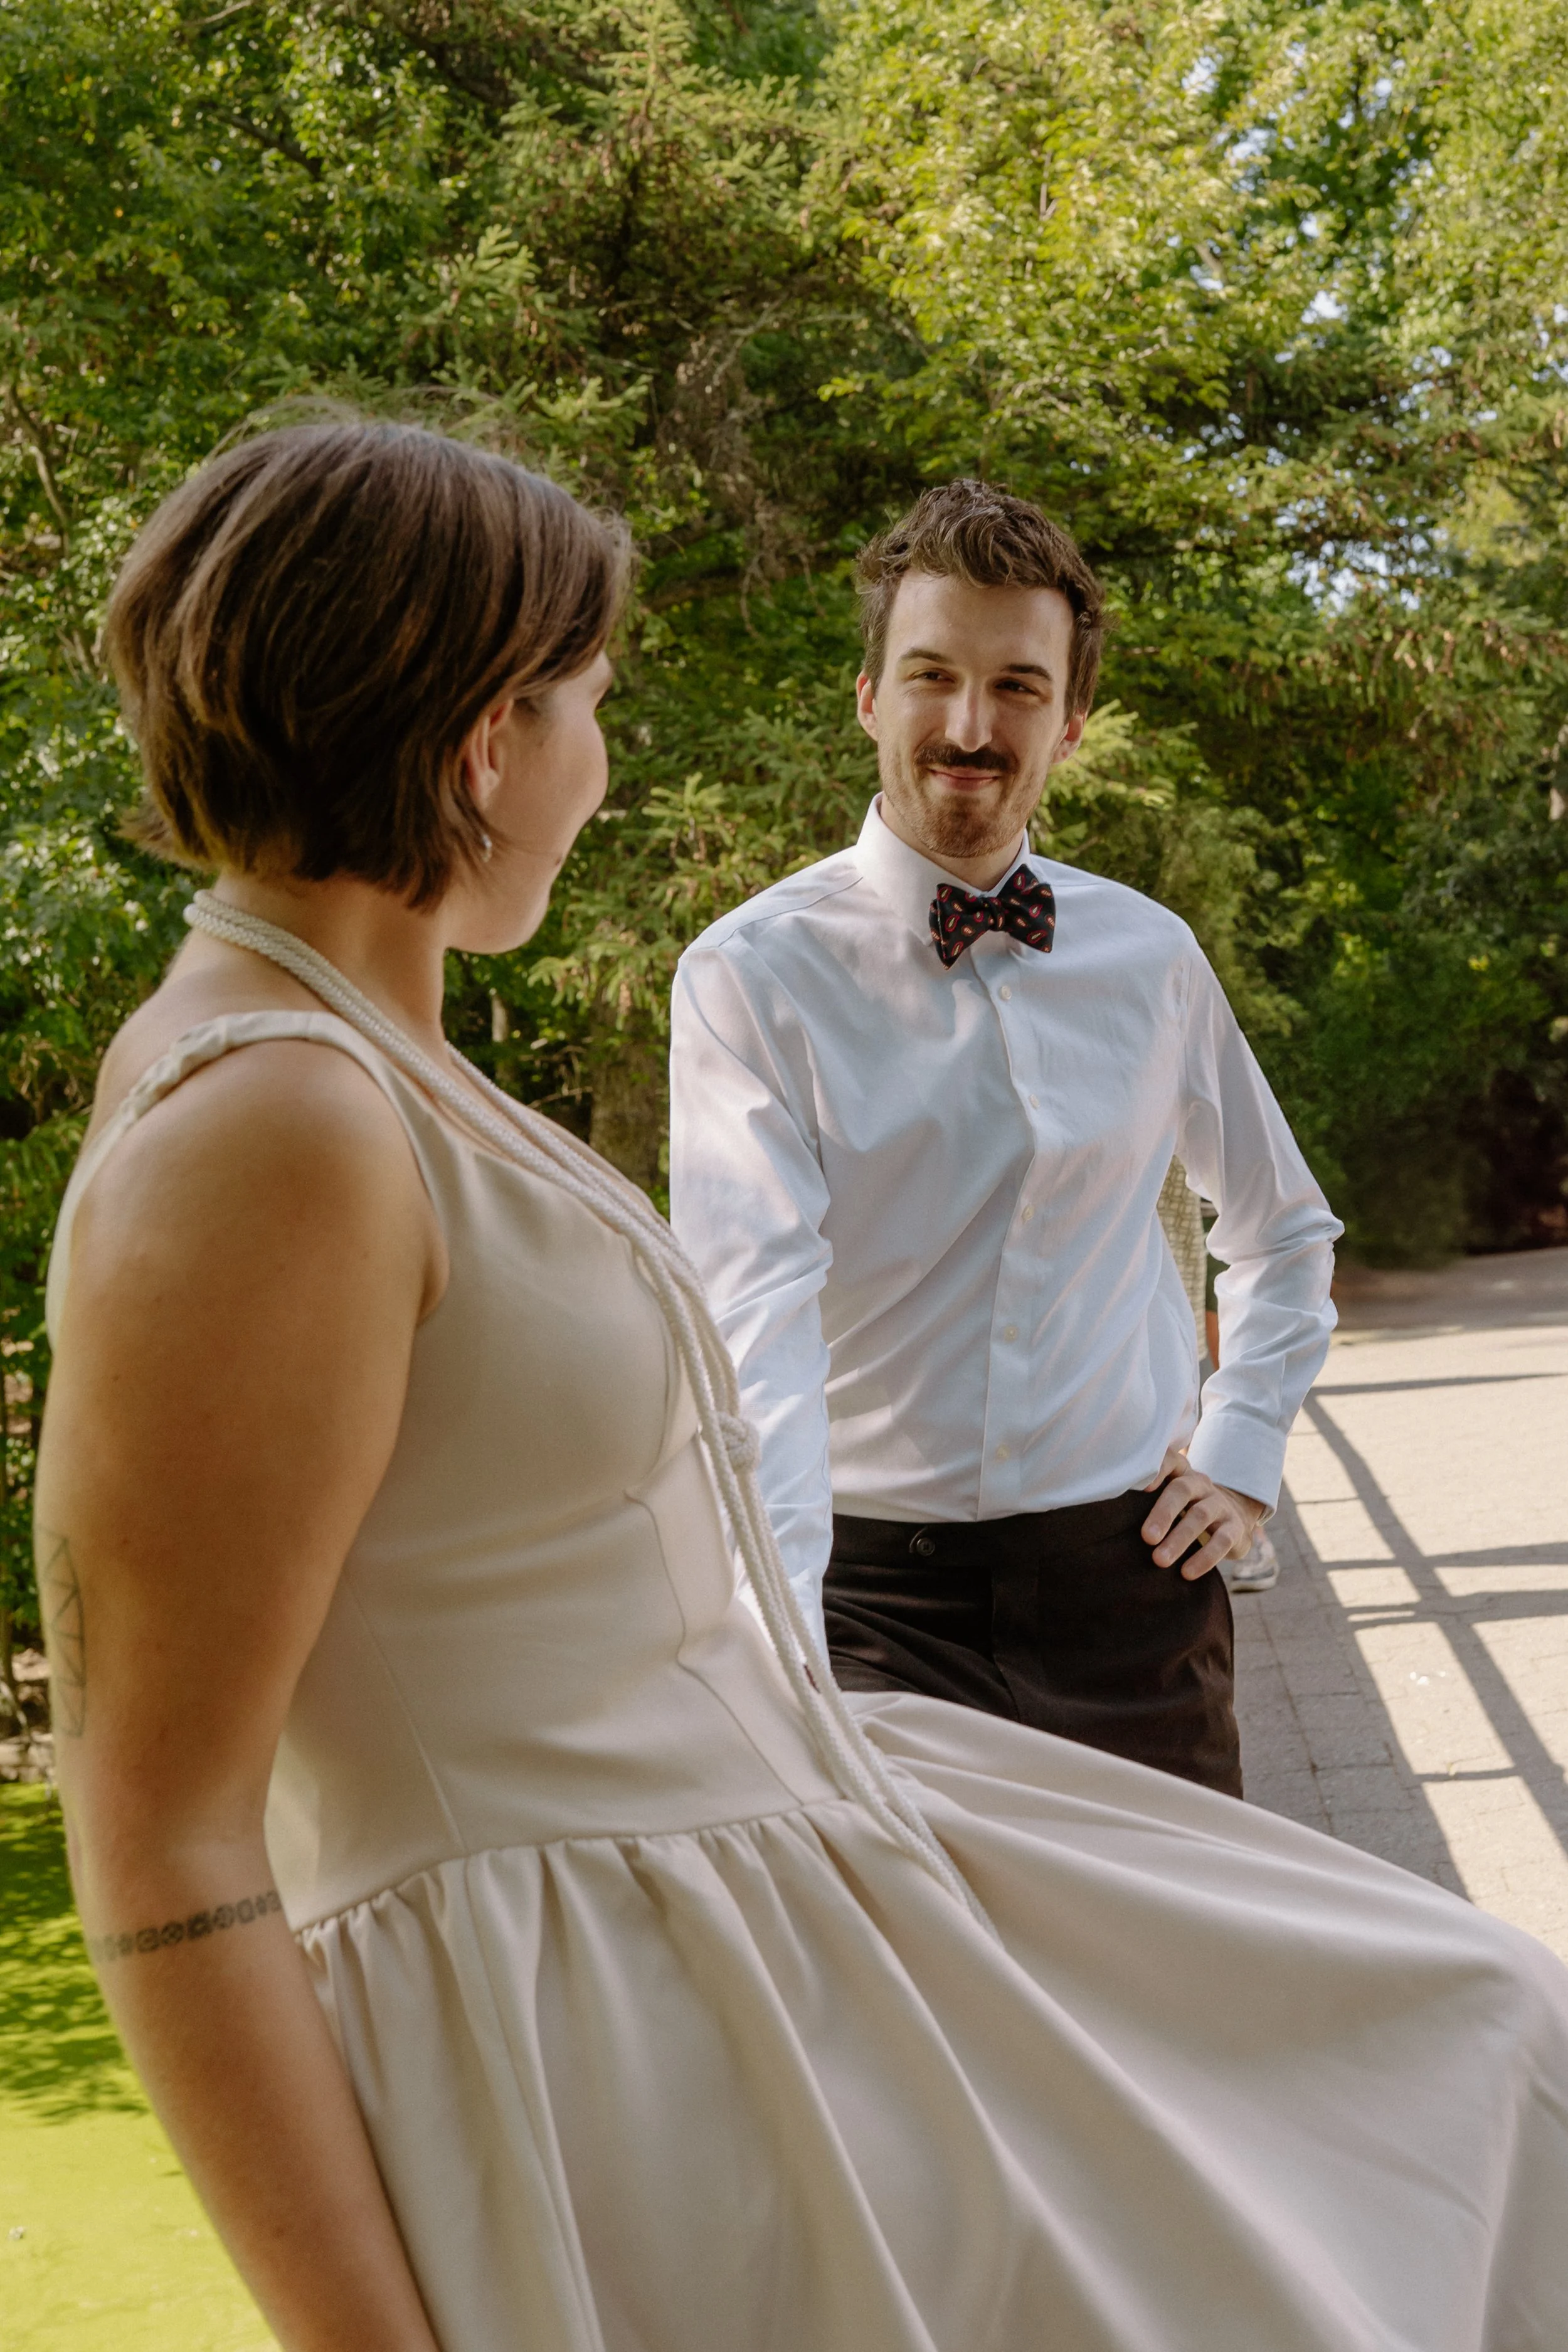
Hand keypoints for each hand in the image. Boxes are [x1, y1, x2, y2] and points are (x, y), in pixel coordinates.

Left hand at [1140, 1447, 1264, 1580]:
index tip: (1140, 1486)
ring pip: (1200, 1516)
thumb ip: (1146, 1501)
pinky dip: (1204, 1558)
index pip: (1169, 1461)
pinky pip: (1222, 1541)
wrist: (1232, 1520)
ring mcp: (1220, 1505)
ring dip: (1179, 1539)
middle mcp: (1201, 1484)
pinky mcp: (1235, 1528)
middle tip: (1147, 1537)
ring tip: (1160, 1560)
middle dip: (1163, 1513)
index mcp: (1182, 1474)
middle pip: (1181, 1490)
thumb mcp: (1171, 1501)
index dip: (1156, 1469)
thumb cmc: (1187, 1511)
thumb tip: (1109, 1519)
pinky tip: (1187, 1573)